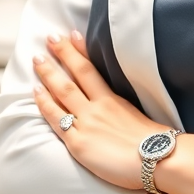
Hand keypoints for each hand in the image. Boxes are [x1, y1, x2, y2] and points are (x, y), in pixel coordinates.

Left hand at [33, 31, 161, 189]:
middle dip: (62, 54)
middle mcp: (98, 107)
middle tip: (49, 37)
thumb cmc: (153, 143)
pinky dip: (45, 104)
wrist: (157, 159)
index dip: (80, 50)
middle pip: (75, 75)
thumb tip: (114, 106)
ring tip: (37, 59)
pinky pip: (56, 120)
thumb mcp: (137, 116)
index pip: (92, 69)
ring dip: (48, 74)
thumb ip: (121, 109)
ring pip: (62, 92)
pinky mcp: (78, 143)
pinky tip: (36, 93)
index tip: (71, 34)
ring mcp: (87, 123)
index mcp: (113, 100)